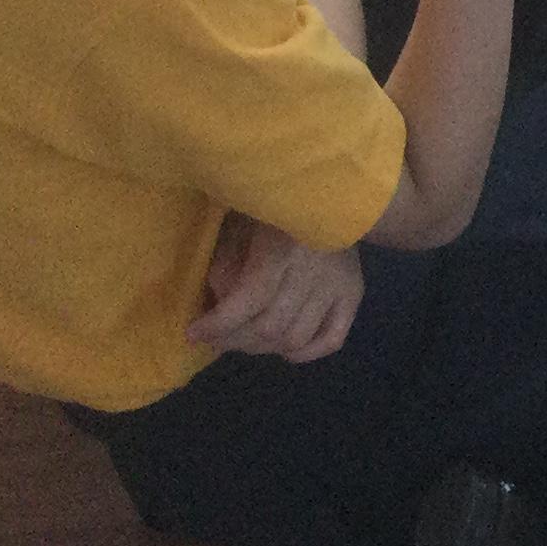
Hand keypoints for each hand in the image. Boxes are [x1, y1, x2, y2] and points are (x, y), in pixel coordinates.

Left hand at [187, 215, 363, 361]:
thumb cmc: (274, 208)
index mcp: (284, 247)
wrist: (331, 192)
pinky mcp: (353, 293)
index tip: (193, 333)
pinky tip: (284, 348)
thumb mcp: (240, 224)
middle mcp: (315, 271)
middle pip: (271, 327)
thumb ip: (226, 262)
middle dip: (234, 340)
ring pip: (296, 338)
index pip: (251, 299)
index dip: (219, 323)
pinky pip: (332, 339)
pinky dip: (306, 352)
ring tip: (245, 339)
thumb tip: (220, 304)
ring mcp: (338, 285)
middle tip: (216, 338)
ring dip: (264, 348)